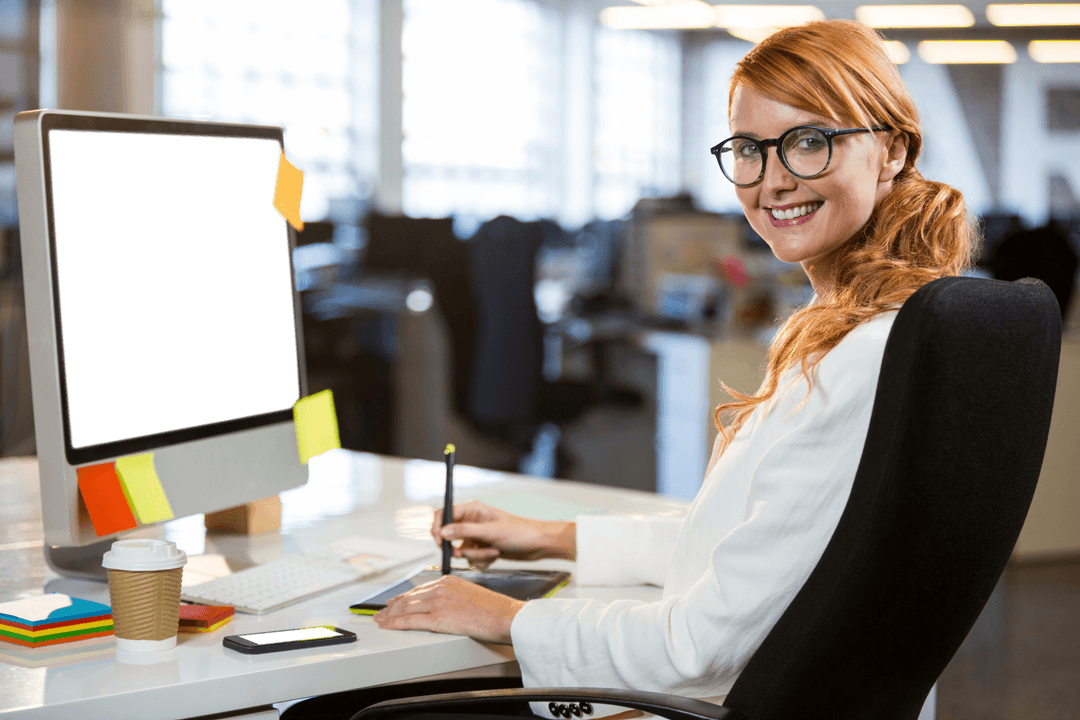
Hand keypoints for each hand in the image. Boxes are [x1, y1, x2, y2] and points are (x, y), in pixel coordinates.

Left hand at [373, 574, 524, 643]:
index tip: (395, 602)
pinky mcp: (438, 618)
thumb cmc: (494, 609)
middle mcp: (441, 588)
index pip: (420, 589)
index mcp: (448, 581)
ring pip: (406, 608)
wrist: (504, 616)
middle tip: (381, 611)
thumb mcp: (471, 595)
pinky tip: (387, 625)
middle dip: (392, 606)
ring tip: (379, 619)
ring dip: (389, 614)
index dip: (404, 597)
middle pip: (409, 598)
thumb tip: (445, 607)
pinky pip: (410, 621)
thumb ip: (454, 597)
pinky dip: (395, 623)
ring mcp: (438, 602)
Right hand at [432, 500, 575, 569]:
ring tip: (493, 551)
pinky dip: (482, 560)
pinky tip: (496, 554)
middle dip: (459, 547)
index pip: (444, 514)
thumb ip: (464, 531)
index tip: (439, 542)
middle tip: (465, 553)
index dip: (437, 528)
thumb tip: (442, 532)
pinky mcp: (482, 548)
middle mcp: (472, 522)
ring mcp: (477, 536)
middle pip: (450, 536)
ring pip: (462, 550)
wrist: (537, 545)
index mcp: (472, 510)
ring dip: (476, 555)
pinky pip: (472, 558)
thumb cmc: (519, 532)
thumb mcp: (490, 532)